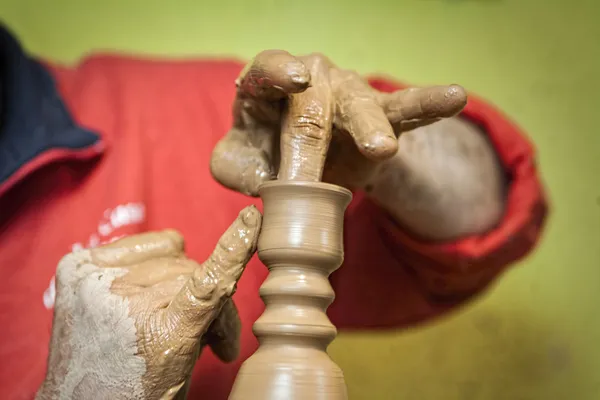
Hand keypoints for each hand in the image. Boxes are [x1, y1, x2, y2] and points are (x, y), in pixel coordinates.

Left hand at [37, 206, 261, 399]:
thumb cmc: (138, 389)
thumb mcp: (186, 365)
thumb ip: (207, 319)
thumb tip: (218, 272)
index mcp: (159, 337)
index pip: (207, 285)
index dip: (233, 250)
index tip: (250, 220)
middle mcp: (122, 304)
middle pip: (193, 271)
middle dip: (208, 301)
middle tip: (210, 337)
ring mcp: (95, 281)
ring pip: (170, 255)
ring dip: (177, 281)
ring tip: (170, 315)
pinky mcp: (79, 266)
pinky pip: (142, 243)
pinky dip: (151, 261)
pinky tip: (144, 291)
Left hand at [210, 50, 466, 194]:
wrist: (313, 168)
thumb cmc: (269, 157)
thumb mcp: (241, 167)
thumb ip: (235, 171)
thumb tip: (257, 182)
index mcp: (268, 90)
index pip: (266, 70)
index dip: (277, 73)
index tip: (292, 80)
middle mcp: (310, 80)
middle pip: (311, 103)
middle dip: (309, 144)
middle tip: (306, 182)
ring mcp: (347, 94)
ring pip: (360, 104)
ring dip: (369, 126)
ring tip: (381, 148)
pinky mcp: (380, 114)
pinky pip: (406, 108)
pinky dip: (429, 105)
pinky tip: (455, 96)